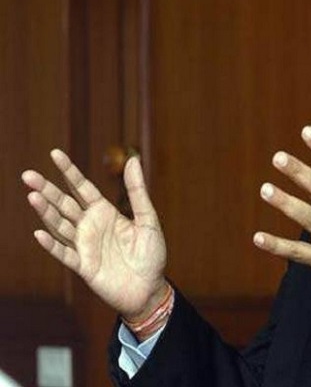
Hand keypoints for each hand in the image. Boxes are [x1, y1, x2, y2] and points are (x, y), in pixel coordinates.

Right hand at [22, 150, 167, 321]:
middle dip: (47, 189)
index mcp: (105, 212)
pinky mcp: (83, 266)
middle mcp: (90, 226)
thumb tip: (133, 160)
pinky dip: (52, 244)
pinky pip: (65, 253)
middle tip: (28, 175)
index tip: (54, 154)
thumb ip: (137, 191)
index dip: (69, 171)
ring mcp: (84, 245)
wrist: (150, 288)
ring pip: (60, 225)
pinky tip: (39, 232)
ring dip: (46, 212)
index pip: (82, 188)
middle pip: (64, 204)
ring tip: (32, 196)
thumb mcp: (148, 219)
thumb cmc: (151, 254)